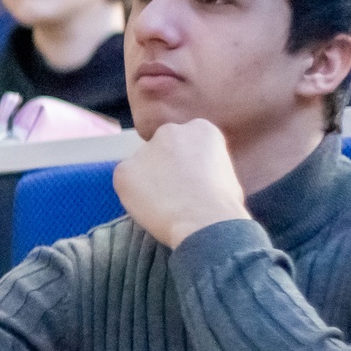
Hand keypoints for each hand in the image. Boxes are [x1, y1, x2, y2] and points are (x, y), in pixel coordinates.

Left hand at [112, 119, 249, 248]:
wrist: (205, 221)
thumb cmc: (223, 205)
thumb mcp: (226, 173)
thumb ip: (207, 163)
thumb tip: (198, 174)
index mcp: (200, 129)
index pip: (188, 141)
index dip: (189, 164)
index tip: (193, 180)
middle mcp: (170, 131)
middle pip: (163, 148)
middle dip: (166, 166)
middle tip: (175, 192)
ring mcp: (144, 149)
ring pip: (142, 164)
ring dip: (148, 180)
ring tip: (163, 205)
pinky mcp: (124, 169)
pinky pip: (125, 181)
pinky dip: (132, 195)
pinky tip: (150, 209)